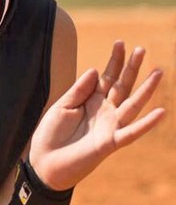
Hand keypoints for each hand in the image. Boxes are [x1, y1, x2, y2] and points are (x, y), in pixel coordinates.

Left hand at [29, 41, 164, 190]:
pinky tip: (161, 112)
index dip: (114, 61)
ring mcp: (109, 126)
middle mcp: (104, 111)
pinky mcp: (110, 142)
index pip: (107, 77)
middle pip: (122, 86)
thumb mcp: (61, 107)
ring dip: (146, 89)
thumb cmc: (51, 135)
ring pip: (132, 104)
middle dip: (131, 68)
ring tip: (158, 71)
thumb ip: (78, 90)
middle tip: (141, 49)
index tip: (121, 42)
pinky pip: (131, 132)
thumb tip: (95, 70)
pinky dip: (146, 123)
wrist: (44, 162)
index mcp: (91, 101)